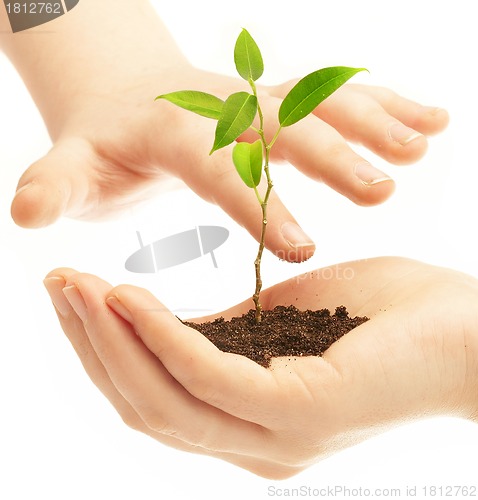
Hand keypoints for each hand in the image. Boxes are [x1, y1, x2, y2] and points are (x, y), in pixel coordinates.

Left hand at [6, 1, 447, 260]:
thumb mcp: (70, 165)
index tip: (303, 250)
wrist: (121, 96)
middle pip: (281, 127)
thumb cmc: (99, 143)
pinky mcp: (278, 99)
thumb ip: (52, 185)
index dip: (257, 207)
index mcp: (174, 132)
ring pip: (321, 100)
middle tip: (382, 191)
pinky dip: (385, 105)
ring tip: (423, 144)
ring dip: (373, 120)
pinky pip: (337, 96)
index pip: (218, 170)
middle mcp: (223, 108)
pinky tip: (429, 123)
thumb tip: (23, 215)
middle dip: (332, 156)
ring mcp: (256, 98)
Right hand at [43, 257, 477, 478]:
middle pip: (142, 401)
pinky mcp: (296, 411)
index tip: (78, 290)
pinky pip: (206, 373)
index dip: (105, 345)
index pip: (153, 393)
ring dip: (109, 340)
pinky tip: (128, 296)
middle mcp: (252, 441)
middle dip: (90, 343)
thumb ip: (229, 333)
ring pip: (161, 397)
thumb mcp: (285, 322)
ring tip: (76, 286)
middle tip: (57, 282)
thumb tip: (169, 322)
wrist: (468, 328)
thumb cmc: (382, 315)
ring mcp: (274, 435)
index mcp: (249, 418)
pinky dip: (159, 335)